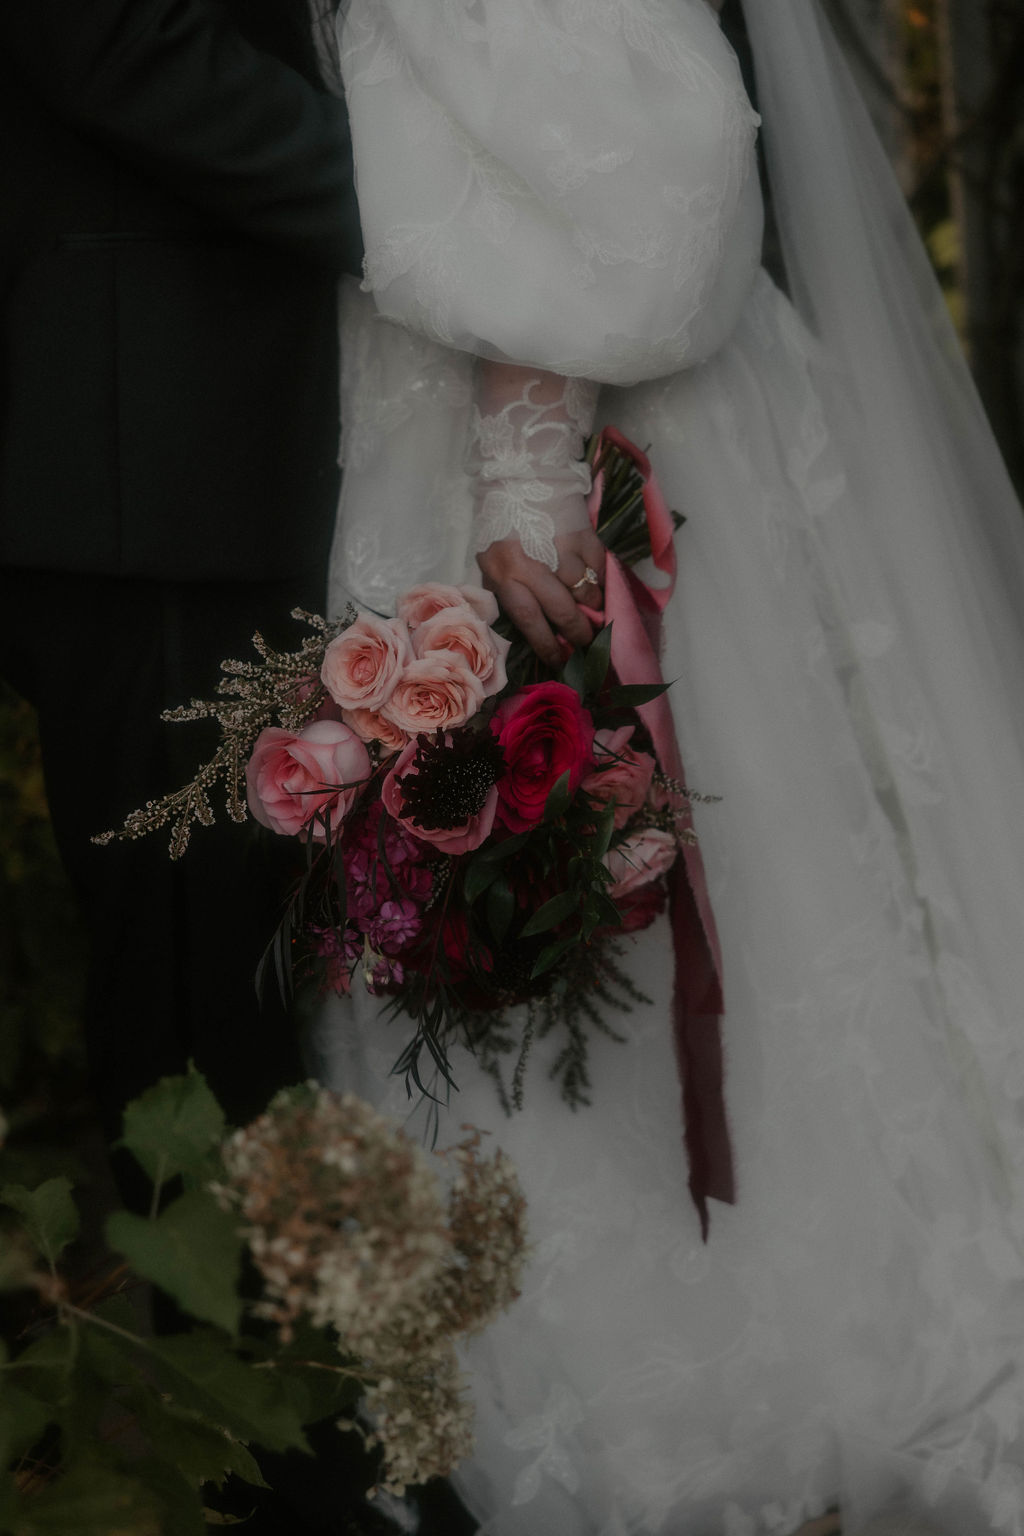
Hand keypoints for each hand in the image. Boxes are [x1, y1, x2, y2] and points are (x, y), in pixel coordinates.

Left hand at [477, 522, 606, 668]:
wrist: (521, 477)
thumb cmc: (501, 526)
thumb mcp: (490, 563)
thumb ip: (504, 594)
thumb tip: (528, 629)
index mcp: (505, 573)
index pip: (529, 619)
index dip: (547, 644)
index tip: (560, 660)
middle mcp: (534, 562)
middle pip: (564, 610)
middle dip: (578, 634)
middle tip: (587, 644)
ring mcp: (562, 548)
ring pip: (587, 592)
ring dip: (593, 607)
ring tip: (593, 611)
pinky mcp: (585, 534)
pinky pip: (600, 570)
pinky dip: (601, 581)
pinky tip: (596, 583)